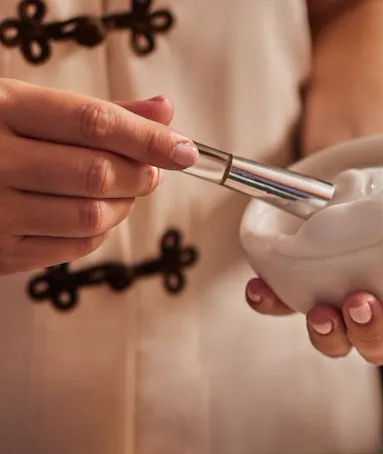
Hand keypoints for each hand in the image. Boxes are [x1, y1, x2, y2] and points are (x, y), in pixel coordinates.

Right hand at [0, 80, 198, 274]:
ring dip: (125, 205)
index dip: (150, 138)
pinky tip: (97, 213)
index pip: (94, 123)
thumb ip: (96, 112)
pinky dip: (101, 230)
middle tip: (152, 169)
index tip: (184, 149)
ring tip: (125, 190)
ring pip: (91, 215)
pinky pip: (74, 245)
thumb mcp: (25, 106)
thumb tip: (163, 110)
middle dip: (140, 174)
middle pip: (97, 173)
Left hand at [246, 177, 382, 364]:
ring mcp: (343, 299)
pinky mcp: (303, 285)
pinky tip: (259, 288)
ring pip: (338, 341)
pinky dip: (271, 303)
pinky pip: (285, 305)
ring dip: (328, 336)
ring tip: (319, 310)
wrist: (374, 157)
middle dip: (372, 334)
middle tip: (360, 301)